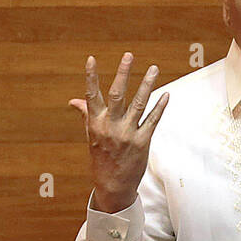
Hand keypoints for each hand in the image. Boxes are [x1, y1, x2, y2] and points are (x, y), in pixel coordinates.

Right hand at [69, 51, 168, 212]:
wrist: (112, 185)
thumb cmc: (101, 158)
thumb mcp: (92, 136)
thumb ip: (86, 115)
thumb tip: (74, 100)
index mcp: (95, 123)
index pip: (91, 96)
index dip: (90, 77)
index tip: (91, 59)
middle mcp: (110, 126)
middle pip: (117, 95)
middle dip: (123, 73)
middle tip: (129, 55)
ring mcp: (127, 134)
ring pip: (139, 104)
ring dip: (147, 84)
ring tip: (153, 68)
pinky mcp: (142, 142)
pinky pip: (152, 120)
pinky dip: (160, 107)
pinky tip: (166, 94)